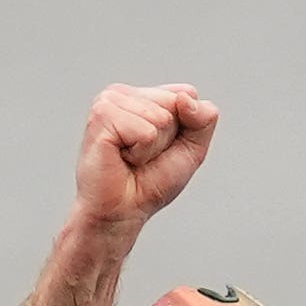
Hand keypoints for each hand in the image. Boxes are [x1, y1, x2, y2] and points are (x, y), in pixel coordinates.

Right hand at [68, 83, 217, 260]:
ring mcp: (109, 101)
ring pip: (161, 117)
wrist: (121, 212)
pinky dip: (140, 153)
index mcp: (142, 95)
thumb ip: (203, 118)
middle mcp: (123, 93)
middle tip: (143, 157)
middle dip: (168, 138)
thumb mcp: (192, 149)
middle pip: (175, 103)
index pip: (187, 93)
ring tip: (131, 158)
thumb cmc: (150, 182)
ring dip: (152, 148)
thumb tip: (184, 98)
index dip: (185, 128)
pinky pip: (145, 132)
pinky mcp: (101, 116)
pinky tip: (121, 158)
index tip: (161, 148)